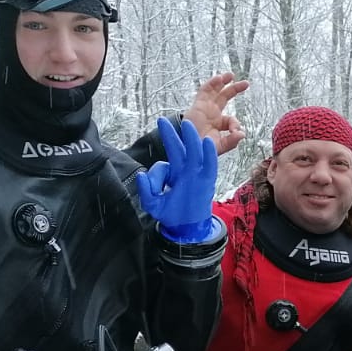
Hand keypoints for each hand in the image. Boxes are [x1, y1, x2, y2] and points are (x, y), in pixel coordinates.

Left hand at [136, 116, 220, 242]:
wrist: (188, 229)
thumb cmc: (172, 215)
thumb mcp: (153, 204)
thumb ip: (146, 191)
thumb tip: (141, 174)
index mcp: (172, 175)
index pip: (162, 166)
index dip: (155, 174)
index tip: (154, 187)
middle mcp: (184, 171)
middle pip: (178, 149)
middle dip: (171, 135)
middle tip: (161, 120)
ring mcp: (197, 174)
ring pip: (194, 152)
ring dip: (191, 139)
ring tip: (186, 125)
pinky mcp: (208, 180)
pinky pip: (210, 164)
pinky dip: (209, 154)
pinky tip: (207, 142)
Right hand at [184, 72, 249, 155]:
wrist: (186, 148)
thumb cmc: (201, 149)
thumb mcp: (220, 146)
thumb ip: (232, 141)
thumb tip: (242, 134)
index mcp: (218, 124)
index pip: (230, 119)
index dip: (235, 124)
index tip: (235, 132)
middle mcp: (212, 113)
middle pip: (225, 97)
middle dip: (235, 89)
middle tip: (246, 83)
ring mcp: (205, 107)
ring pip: (215, 91)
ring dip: (223, 82)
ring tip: (231, 75)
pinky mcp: (198, 104)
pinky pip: (205, 91)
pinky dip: (212, 84)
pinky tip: (219, 78)